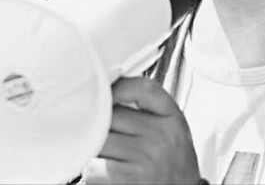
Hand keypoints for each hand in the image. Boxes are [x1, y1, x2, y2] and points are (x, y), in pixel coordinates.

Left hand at [81, 76, 200, 184]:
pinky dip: (92, 172)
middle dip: (100, 124)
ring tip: (107, 156)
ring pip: (97, 141)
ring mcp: (144, 159)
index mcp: (172, 119)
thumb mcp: (171, 127)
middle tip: (102, 133)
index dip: (119, 88)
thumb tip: (107, 88)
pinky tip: (105, 174)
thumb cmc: (172, 163)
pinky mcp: (126, 181)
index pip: (143, 89)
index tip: (104, 93)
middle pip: (110, 116)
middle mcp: (160, 137)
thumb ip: (147, 107)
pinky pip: (92, 168)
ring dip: (94, 149)